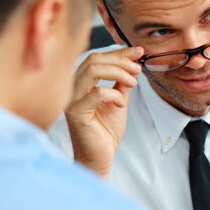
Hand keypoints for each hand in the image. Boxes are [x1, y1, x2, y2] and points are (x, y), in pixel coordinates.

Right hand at [65, 47, 143, 178]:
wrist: (99, 157)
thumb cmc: (105, 131)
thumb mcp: (118, 100)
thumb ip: (122, 82)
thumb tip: (133, 63)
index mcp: (80, 82)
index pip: (97, 57)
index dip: (119, 52)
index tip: (139, 52)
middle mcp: (71, 87)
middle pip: (94, 59)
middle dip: (120, 60)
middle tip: (138, 69)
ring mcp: (71, 99)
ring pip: (92, 70)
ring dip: (118, 73)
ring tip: (133, 83)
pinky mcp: (76, 113)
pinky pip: (96, 93)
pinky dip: (114, 94)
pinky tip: (121, 103)